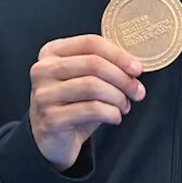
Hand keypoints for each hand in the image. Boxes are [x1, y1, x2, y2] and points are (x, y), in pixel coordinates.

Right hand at [29, 34, 145, 170]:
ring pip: (93, 86)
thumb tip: (135, 66)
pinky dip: (111, 113)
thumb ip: (104, 65)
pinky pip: (92, 109)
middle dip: (123, 78)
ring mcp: (44, 95)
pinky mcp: (51, 118)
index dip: (119, 55)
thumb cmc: (74, 104)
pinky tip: (115, 117)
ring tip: (125, 106)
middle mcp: (43, 70)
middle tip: (137, 91)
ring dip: (118, 97)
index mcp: (52, 52)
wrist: (53, 139)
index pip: (91, 43)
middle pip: (93, 64)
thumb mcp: (86, 79)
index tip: (138, 68)